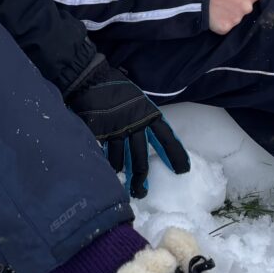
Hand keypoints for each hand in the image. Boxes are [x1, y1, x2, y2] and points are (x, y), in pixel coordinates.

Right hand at [65, 59, 189, 197]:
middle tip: (142, 193)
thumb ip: (143, 118)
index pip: (166, 138)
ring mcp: (116, 131)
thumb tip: (149, 135)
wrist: (91, 79)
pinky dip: (105, 163)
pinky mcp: (100, 134)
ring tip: (121, 184)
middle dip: (141, 178)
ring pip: (120, 160)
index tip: (183, 170)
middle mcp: (135, 125)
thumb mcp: (138, 100)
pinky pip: (104, 154)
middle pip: (141, 158)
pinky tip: (104, 173)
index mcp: (148, 114)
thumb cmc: (116, 87)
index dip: (175, 155)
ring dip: (121, 173)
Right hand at [209, 0, 265, 33]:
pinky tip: (213, 15)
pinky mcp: (225, 28)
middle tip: (223, 1)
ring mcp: (237, 19)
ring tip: (216, 7)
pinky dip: (220, 23)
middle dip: (236, 7)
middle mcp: (248, 8)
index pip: (253, 0)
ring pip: (235, 20)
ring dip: (228, 16)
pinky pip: (225, 27)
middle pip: (245, 11)